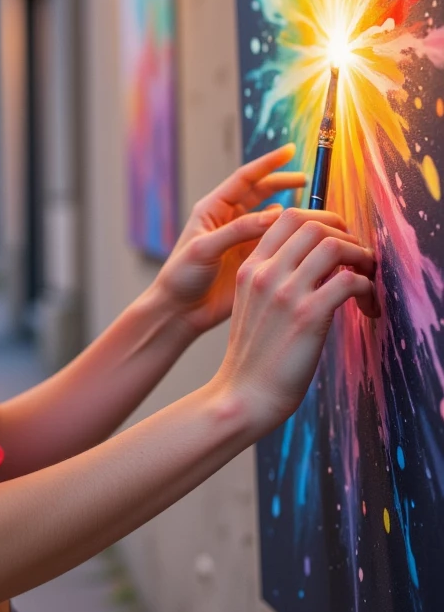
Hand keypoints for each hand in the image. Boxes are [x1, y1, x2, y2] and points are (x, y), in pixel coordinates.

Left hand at [153, 144, 306, 336]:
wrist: (179, 311)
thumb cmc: (181, 276)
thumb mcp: (205, 249)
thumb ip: (238, 231)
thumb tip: (276, 214)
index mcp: (213, 209)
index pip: (244, 178)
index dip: (267, 164)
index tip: (289, 151)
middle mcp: (229, 220)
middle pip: (261, 193)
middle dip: (282, 183)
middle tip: (306, 179)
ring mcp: (241, 240)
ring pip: (271, 218)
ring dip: (290, 212)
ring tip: (312, 210)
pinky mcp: (250, 259)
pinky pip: (274, 242)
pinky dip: (290, 237)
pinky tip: (305, 237)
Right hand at [215, 205, 378, 436]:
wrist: (244, 394)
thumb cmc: (254, 356)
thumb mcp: (252, 304)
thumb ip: (273, 277)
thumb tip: (315, 259)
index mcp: (250, 268)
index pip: (286, 217)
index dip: (320, 219)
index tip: (337, 237)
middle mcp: (266, 274)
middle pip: (313, 226)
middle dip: (345, 233)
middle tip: (357, 256)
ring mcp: (286, 293)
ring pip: (334, 246)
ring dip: (361, 256)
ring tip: (367, 277)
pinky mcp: (308, 316)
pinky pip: (350, 281)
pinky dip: (367, 287)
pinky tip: (366, 305)